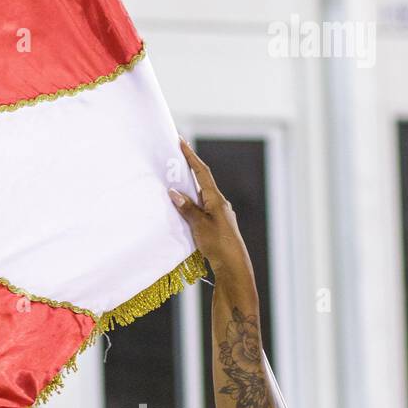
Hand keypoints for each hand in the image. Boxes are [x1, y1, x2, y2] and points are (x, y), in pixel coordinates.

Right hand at [168, 138, 253, 281]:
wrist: (233, 266)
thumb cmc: (218, 244)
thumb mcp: (199, 225)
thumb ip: (186, 208)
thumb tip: (173, 191)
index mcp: (216, 200)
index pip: (202, 173)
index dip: (191, 157)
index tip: (181, 142)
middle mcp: (219, 204)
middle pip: (202, 181)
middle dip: (189, 168)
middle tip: (175, 156)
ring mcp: (218, 214)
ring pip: (201, 195)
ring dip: (188, 186)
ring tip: (174, 179)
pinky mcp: (216, 224)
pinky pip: (201, 207)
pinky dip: (190, 202)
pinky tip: (182, 206)